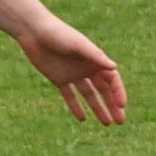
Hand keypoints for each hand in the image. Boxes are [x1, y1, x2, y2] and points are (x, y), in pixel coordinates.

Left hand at [12, 9, 127, 124]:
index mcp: (95, 59)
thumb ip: (96, 56)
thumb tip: (114, 67)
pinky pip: (70, 96)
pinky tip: (82, 119)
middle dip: (112, 105)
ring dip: (98, 108)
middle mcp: (87, 68)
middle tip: (120, 121)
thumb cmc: (59, 34)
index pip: (112, 80)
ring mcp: (73, 74)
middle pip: (104, 90)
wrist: (35, 32)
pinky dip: (75, 107)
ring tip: (107, 123)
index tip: (121, 106)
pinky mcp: (59, 79)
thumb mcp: (79, 45)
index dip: (118, 93)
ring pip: (89, 95)